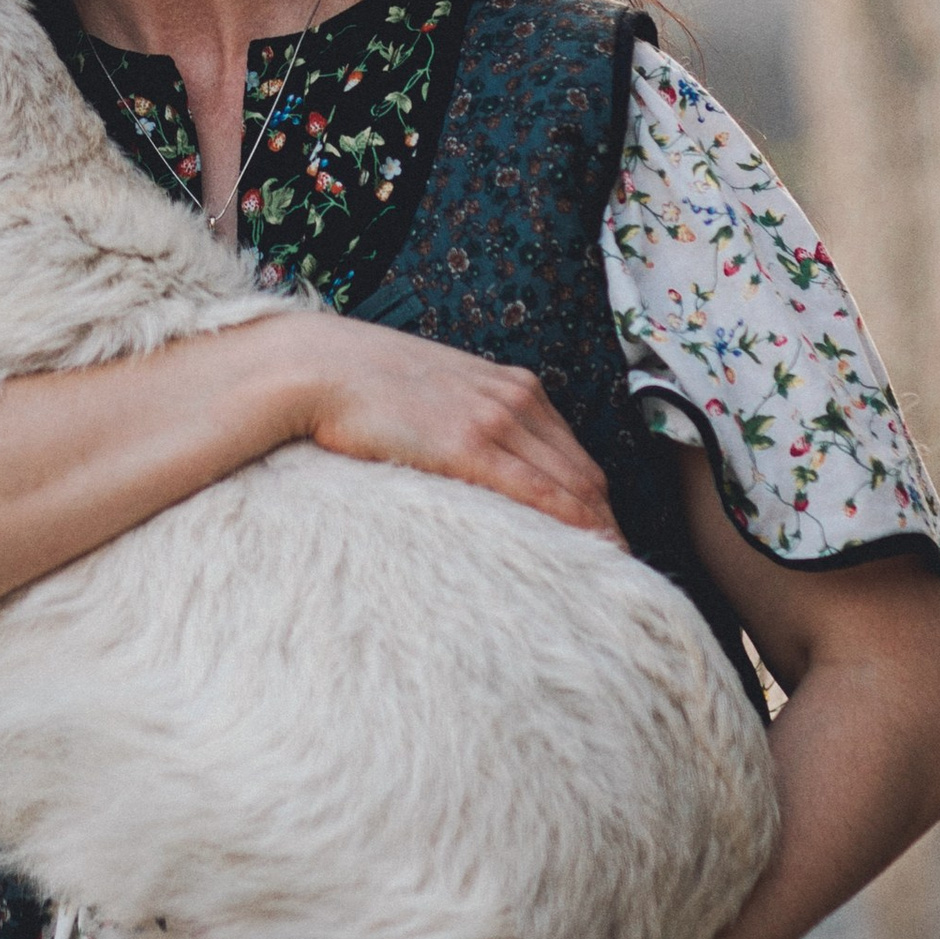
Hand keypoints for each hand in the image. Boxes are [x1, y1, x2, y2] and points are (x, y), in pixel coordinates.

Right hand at [264, 311, 621, 540]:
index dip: (596, 500)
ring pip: (572, 485)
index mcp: (512, 386)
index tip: (605, 535)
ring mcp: (496, 419)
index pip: (574, 453)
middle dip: (607, 521)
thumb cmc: (366, 385)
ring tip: (611, 571)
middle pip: (584, 473)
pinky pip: (538, 492)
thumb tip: (477, 462)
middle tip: (618, 566)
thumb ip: (470, 420)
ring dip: (598, 530)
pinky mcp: (470, 444)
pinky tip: (586, 549)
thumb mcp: (438, 394)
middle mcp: (515, 399)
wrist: (321, 367)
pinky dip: (571, 523)